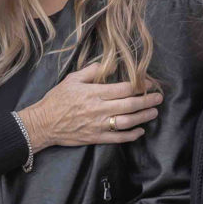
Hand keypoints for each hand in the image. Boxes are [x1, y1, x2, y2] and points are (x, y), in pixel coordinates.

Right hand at [17, 69, 161, 149]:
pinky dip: (131, 135)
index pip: (124, 88)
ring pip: (127, 121)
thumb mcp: (72, 80)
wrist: (43, 123)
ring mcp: (99, 125)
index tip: (149, 83)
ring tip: (154, 112)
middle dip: (147, 101)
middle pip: (130, 105)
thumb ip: (91, 71)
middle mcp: (99, 109)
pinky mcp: (96, 138)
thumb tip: (106, 65)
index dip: (140, 85)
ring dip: (143, 117)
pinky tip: (140, 131)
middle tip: (159, 98)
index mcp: (95, 93)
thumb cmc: (56, 100)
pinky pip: (118, 138)